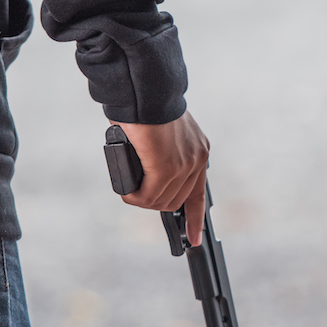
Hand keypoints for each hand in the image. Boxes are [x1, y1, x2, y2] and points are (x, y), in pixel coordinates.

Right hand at [111, 111, 209, 245]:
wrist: (145, 88)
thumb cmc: (145, 106)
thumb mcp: (161, 135)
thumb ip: (161, 155)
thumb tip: (147, 177)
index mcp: (199, 151)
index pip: (199, 194)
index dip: (195, 219)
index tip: (194, 238)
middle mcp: (197, 159)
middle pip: (175, 202)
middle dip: (153, 202)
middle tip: (135, 192)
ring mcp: (184, 164)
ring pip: (160, 201)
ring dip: (141, 199)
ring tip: (129, 186)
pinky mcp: (167, 166)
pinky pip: (148, 195)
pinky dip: (134, 196)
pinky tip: (127, 189)